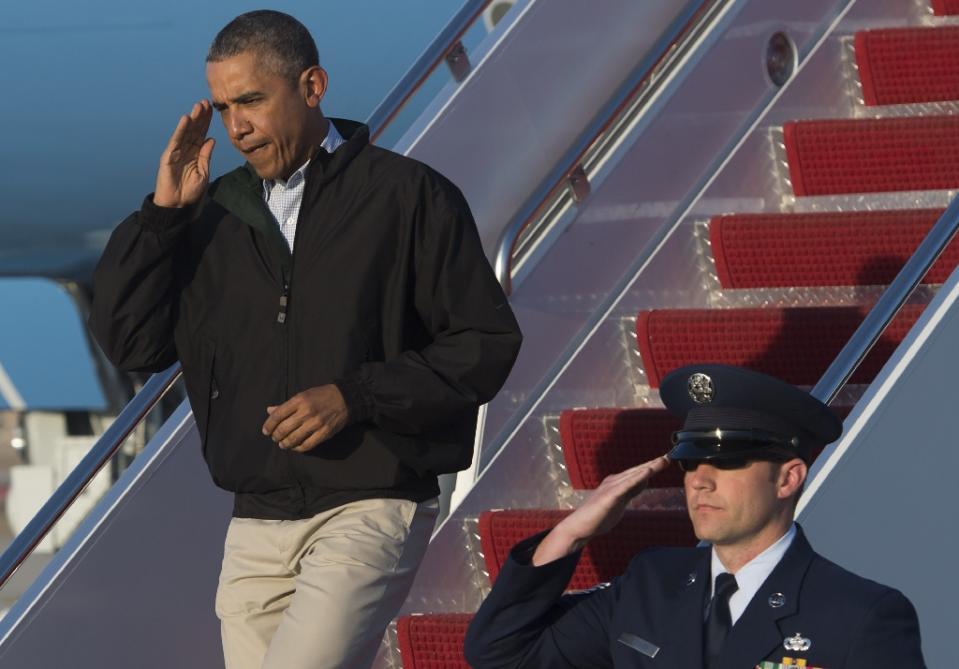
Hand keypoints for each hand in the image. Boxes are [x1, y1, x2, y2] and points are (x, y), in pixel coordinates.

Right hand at [154, 100, 214, 207]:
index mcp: (195, 154)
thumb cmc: (190, 192)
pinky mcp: (168, 157)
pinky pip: (176, 141)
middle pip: (194, 130)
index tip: (213, 110)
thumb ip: (206, 156)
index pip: (202, 134)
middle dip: (200, 116)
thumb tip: (211, 139)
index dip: (207, 122)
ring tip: (198, 106)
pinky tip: (186, 120)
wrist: (178, 206)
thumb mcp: (203, 172)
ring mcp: (176, 152)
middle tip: (207, 102)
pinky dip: (180, 130)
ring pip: (185, 132)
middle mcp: (185, 150)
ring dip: (192, 119)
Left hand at [261, 385, 348, 452]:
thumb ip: (286, 405)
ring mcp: (316, 423)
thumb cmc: (321, 396)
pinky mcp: (325, 432)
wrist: (346, 399)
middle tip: (275, 438)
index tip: (266, 431)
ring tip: (283, 444)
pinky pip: (307, 445)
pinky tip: (295, 447)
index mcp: (299, 400)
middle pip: (284, 428)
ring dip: (285, 444)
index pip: (278, 415)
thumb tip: (269, 411)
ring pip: (294, 439)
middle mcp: (306, 412)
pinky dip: (298, 448)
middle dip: (276, 436)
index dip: (269, 425)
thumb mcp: (303, 395)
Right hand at [532, 455, 670, 565]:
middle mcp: (614, 481)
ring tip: (662, 461)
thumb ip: (630, 492)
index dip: (652, 467)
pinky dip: (638, 478)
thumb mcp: (620, 502)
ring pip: (633, 475)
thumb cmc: (598, 516)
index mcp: (616, 483)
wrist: (580, 527)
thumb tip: (644, 482)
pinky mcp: (609, 496)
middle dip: (653, 464)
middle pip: (637, 471)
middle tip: (668, 456)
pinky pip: (626, 485)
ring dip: (649, 467)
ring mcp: (611, 488)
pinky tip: (647, 472)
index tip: (666, 460)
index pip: (638, 473)